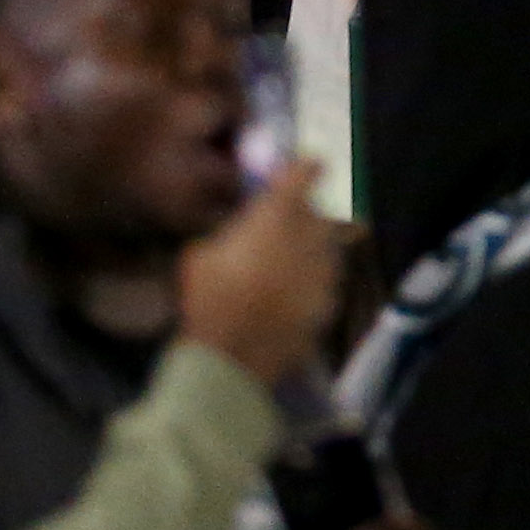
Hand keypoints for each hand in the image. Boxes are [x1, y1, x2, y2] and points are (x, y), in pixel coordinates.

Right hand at [178, 159, 347, 387]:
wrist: (230, 360)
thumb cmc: (209, 302)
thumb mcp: (200, 256)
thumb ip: (227, 233)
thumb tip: (239, 230)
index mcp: (278, 217)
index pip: (305, 173)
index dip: (304, 168)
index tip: (302, 169)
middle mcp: (310, 237)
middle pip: (317, 214)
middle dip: (302, 218)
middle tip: (280, 231)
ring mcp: (325, 272)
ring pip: (325, 249)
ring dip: (309, 252)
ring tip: (284, 270)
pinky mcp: (329, 304)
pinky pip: (324, 284)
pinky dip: (310, 286)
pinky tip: (290, 299)